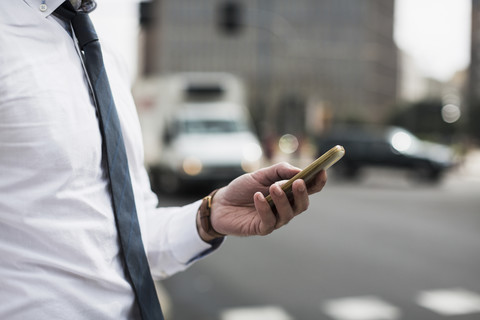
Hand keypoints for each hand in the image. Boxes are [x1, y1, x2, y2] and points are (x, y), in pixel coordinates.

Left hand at [198, 162, 326, 240]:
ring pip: (288, 214)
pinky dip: (264, 208)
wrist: (221, 203)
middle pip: (302, 205)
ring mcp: (275, 219)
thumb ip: (279, 171)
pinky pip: (269, 221)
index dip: (318, 182)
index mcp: (288, 193)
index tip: (322, 172)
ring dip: (282, 200)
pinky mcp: (261, 228)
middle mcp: (285, 208)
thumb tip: (299, 171)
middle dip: (302, 194)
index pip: (309, 189)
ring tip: (273, 187)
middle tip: (298, 182)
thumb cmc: (243, 188)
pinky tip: (257, 197)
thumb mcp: (260, 174)